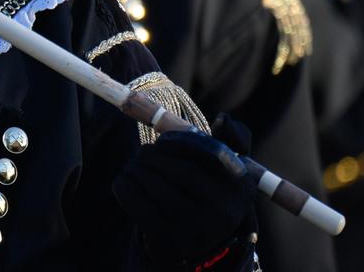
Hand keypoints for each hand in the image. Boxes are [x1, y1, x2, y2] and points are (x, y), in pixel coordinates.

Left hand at [113, 115, 258, 268]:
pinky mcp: (172, 243)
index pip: (211, 153)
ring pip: (160, 189)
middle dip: (154, 156)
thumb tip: (223, 119)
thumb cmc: (210, 189)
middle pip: (182, 172)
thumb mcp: (227, 167)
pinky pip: (142, 209)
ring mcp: (198, 230)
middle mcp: (225, 212)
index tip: (160, 141)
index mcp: (241, 187)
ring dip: (138, 170)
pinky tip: (123, 180)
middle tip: (141, 152)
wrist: (200, 239)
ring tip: (132, 165)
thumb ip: (232, 137)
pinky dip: (126, 189)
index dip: (180, 142)